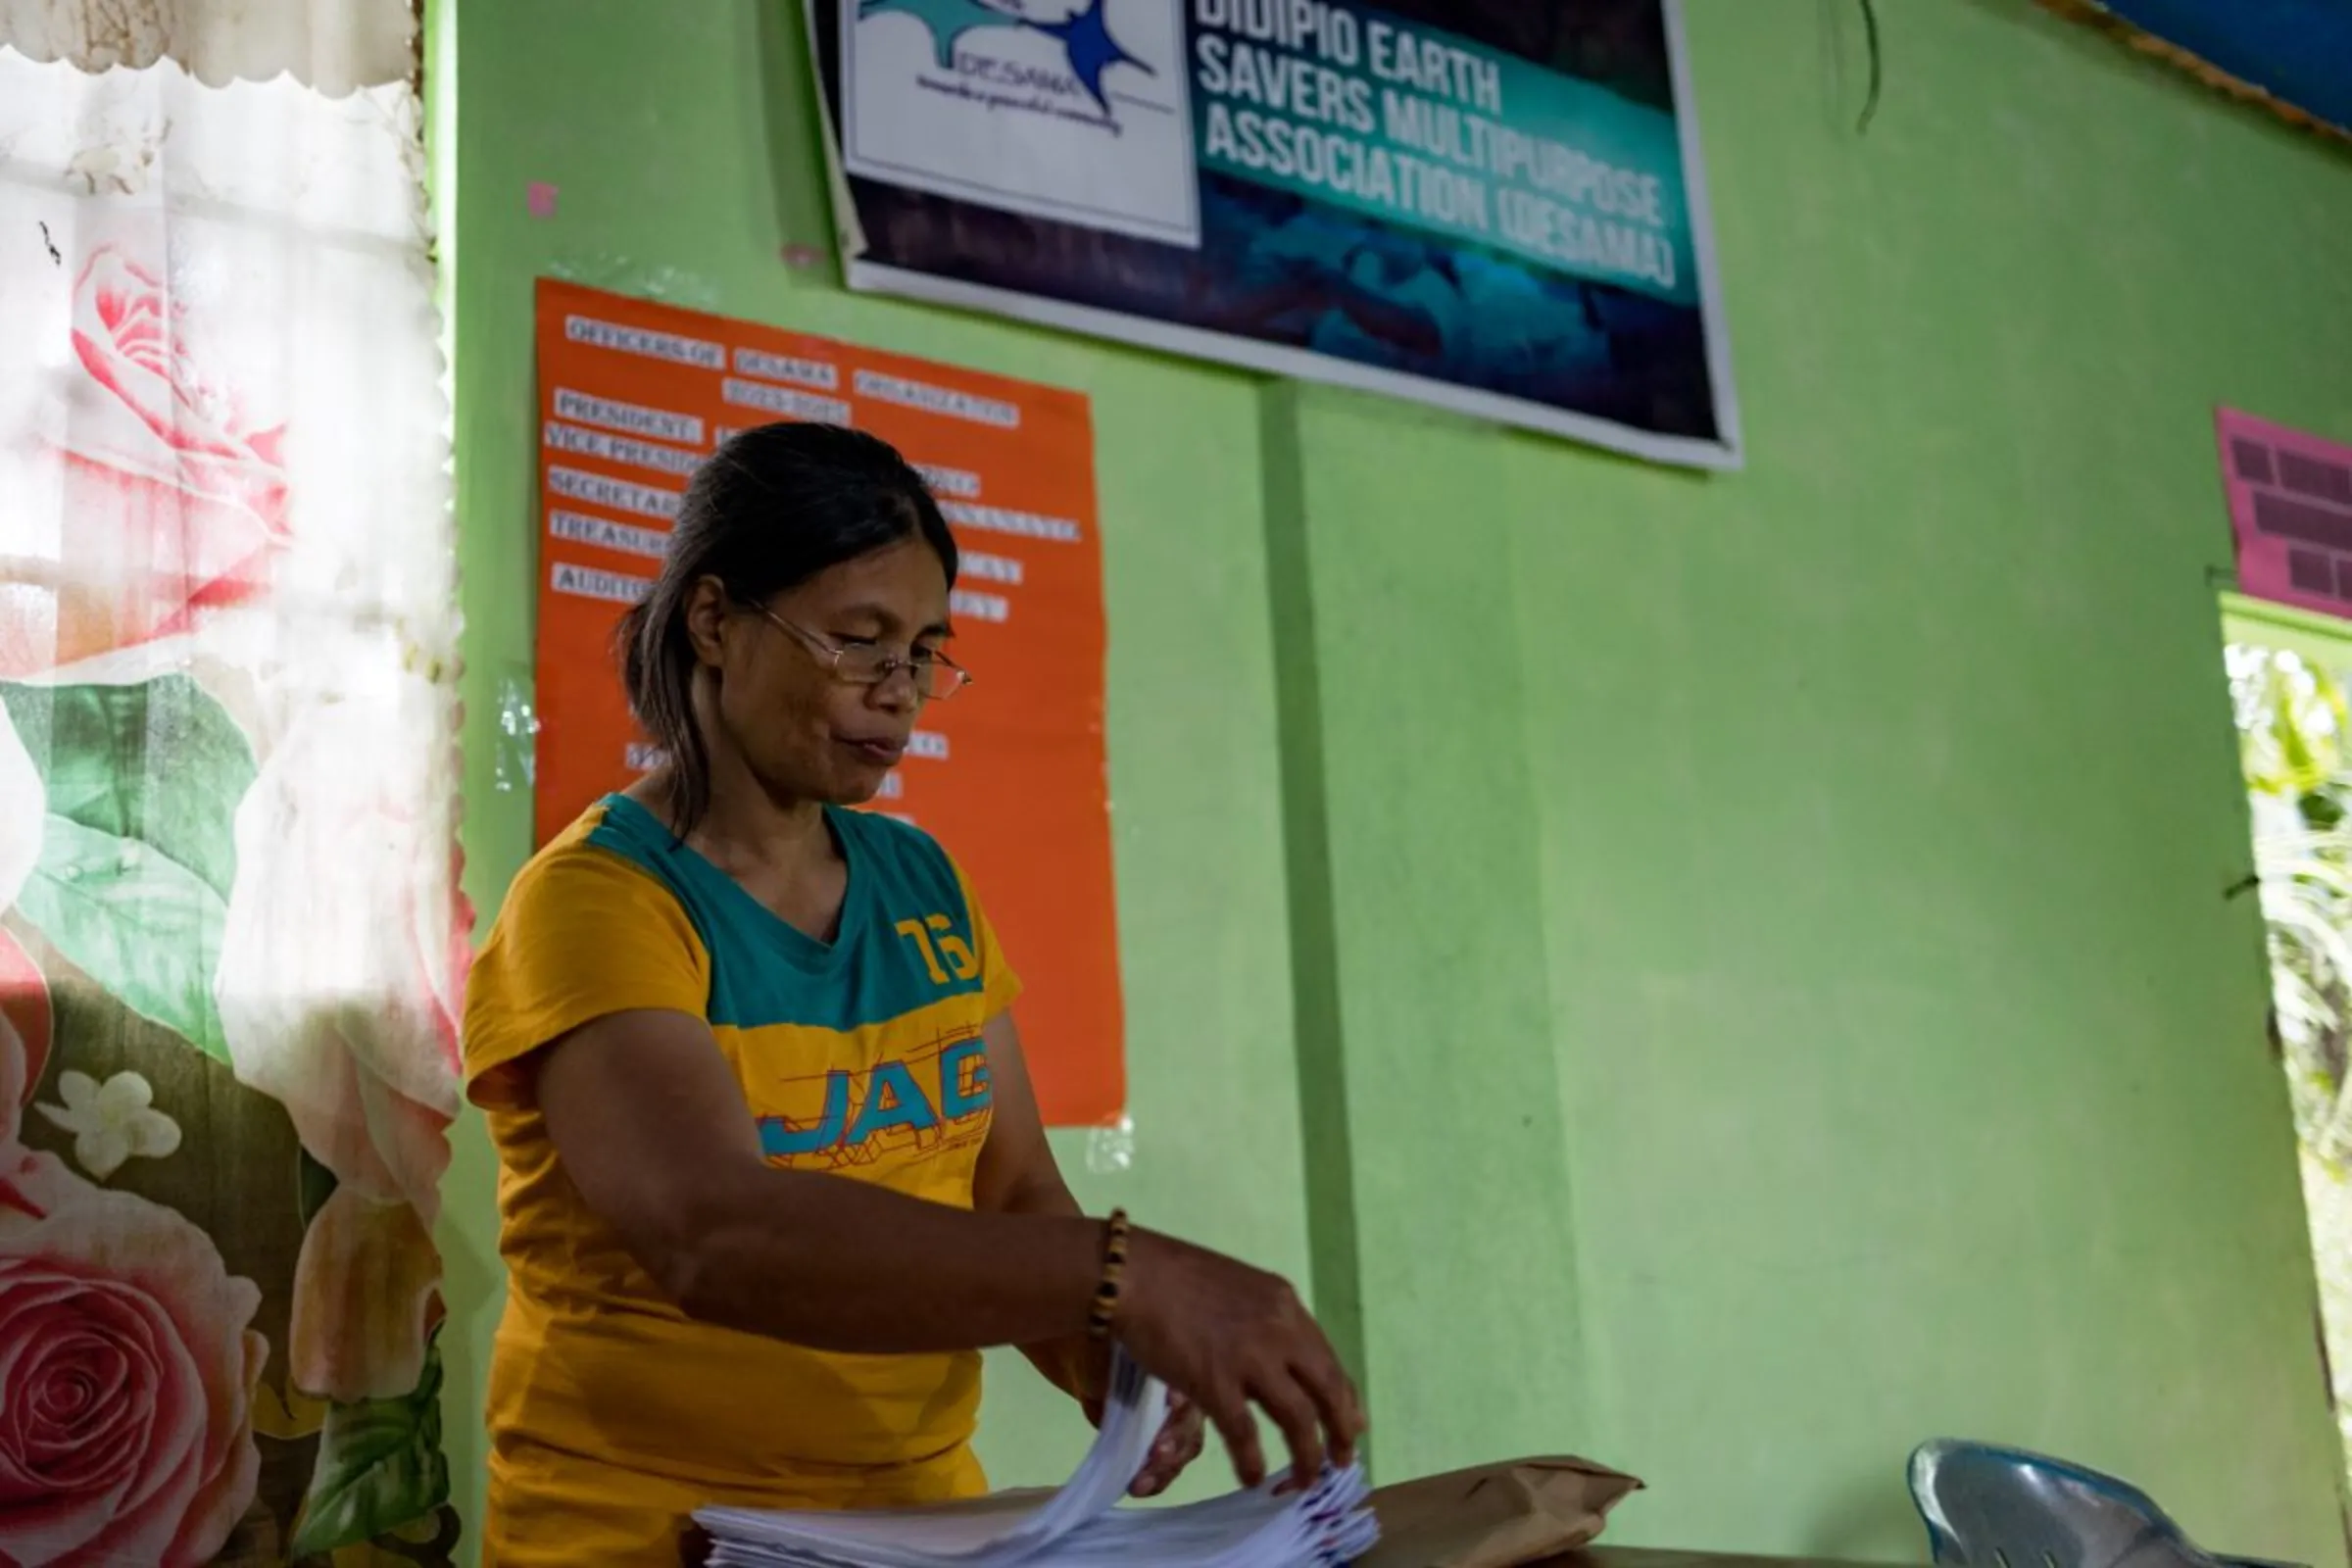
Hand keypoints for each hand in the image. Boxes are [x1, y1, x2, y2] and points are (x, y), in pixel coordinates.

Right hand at [1112, 1229, 1365, 1491]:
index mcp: (1285, 1304)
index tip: (1351, 1426)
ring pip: (1298, 1419)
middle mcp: (1279, 1329)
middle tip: (1341, 1462)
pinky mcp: (1214, 1383)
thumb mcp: (1239, 1289)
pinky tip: (1251, 1478)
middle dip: (1341, 1433)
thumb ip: (1265, 1320)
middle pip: (1328, 1392)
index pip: (1329, 1361)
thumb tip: (1281, 1357)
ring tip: (1304, 1481)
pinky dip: (1252, 1462)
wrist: (1130, 1273)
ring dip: (1307, 1457)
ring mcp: (1249, 1357)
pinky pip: (1245, 1434)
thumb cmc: (1175, 1277)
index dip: (1344, 1400)